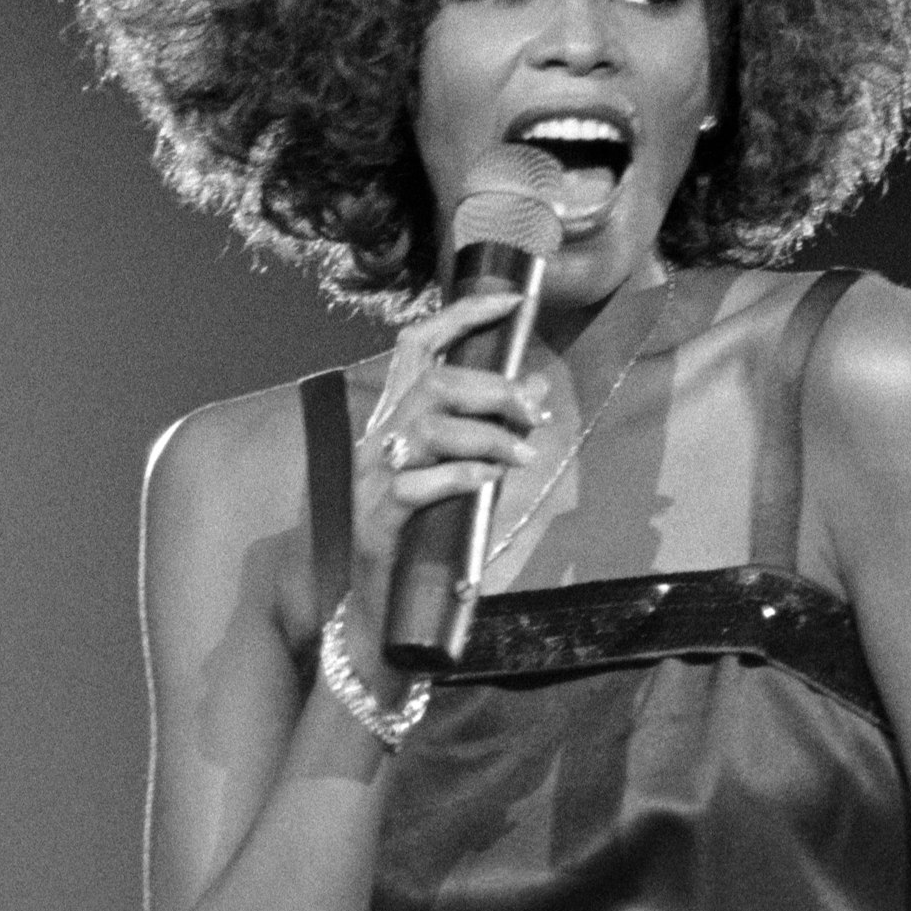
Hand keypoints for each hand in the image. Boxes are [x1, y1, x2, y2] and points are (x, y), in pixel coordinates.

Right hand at [349, 291, 548, 657]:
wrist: (383, 610)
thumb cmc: (426, 536)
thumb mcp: (463, 473)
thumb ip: (491, 431)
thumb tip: (537, 387)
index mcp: (395, 418)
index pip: (417, 344)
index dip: (463, 315)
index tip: (513, 301)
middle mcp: (378, 437)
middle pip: (433, 382)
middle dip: (493, 388)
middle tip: (534, 412)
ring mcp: (374, 476)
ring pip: (430, 427)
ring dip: (488, 435)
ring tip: (522, 455)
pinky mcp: (379, 518)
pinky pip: (421, 485)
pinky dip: (464, 476)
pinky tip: (491, 481)